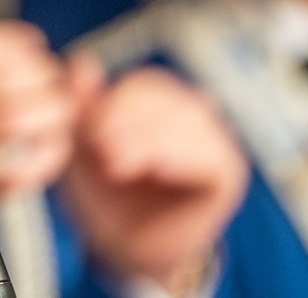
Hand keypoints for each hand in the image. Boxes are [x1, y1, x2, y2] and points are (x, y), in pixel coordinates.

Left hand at [63, 66, 247, 293]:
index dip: (115, 103)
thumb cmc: (103, 192)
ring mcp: (212, 140)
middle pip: (167, 97)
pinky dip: (184, 158)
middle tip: (106, 152)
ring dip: (151, 140)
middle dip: (130, 121)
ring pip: (191, 120)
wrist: (123, 245)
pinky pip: (214, 156)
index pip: (144, 83)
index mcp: (155, 101)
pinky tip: (160, 169)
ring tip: (122, 165)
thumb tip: (81, 61)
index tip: (92, 135)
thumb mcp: (81, 145)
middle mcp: (188, 113)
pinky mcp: (227, 172)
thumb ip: (80, 103)